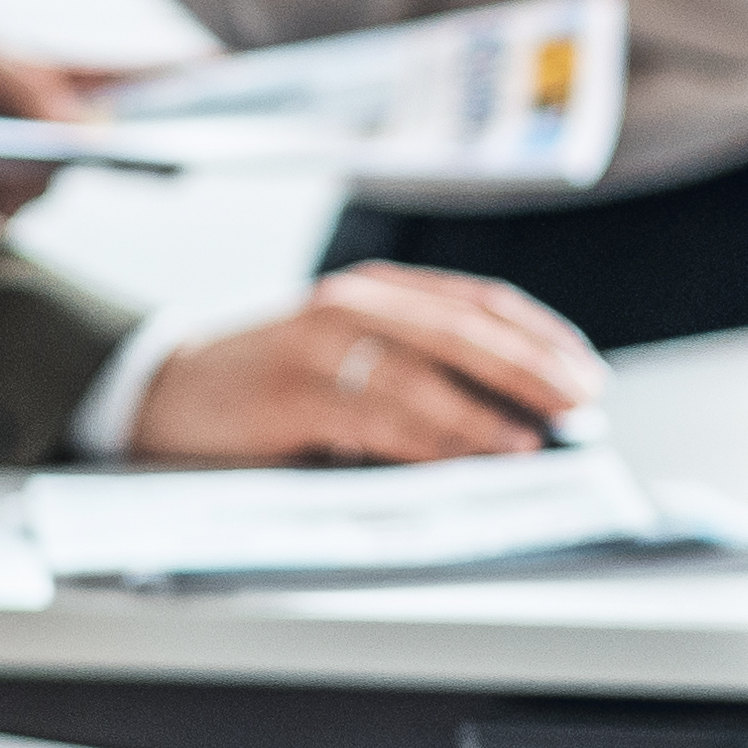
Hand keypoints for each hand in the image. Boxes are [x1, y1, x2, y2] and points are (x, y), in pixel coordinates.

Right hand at [124, 262, 608, 465]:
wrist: (162, 390)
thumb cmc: (268, 382)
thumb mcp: (345, 357)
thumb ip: (415, 369)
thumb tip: (515, 417)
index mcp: (375, 291)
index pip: (478, 303)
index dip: (540, 337)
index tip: (585, 373)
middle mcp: (352, 303)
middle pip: (464, 329)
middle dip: (532, 367)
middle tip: (580, 402)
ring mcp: (318, 345)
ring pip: (425, 373)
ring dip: (487, 411)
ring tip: (534, 440)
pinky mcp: (291, 394)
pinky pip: (376, 416)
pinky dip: (430, 438)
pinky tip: (464, 455)